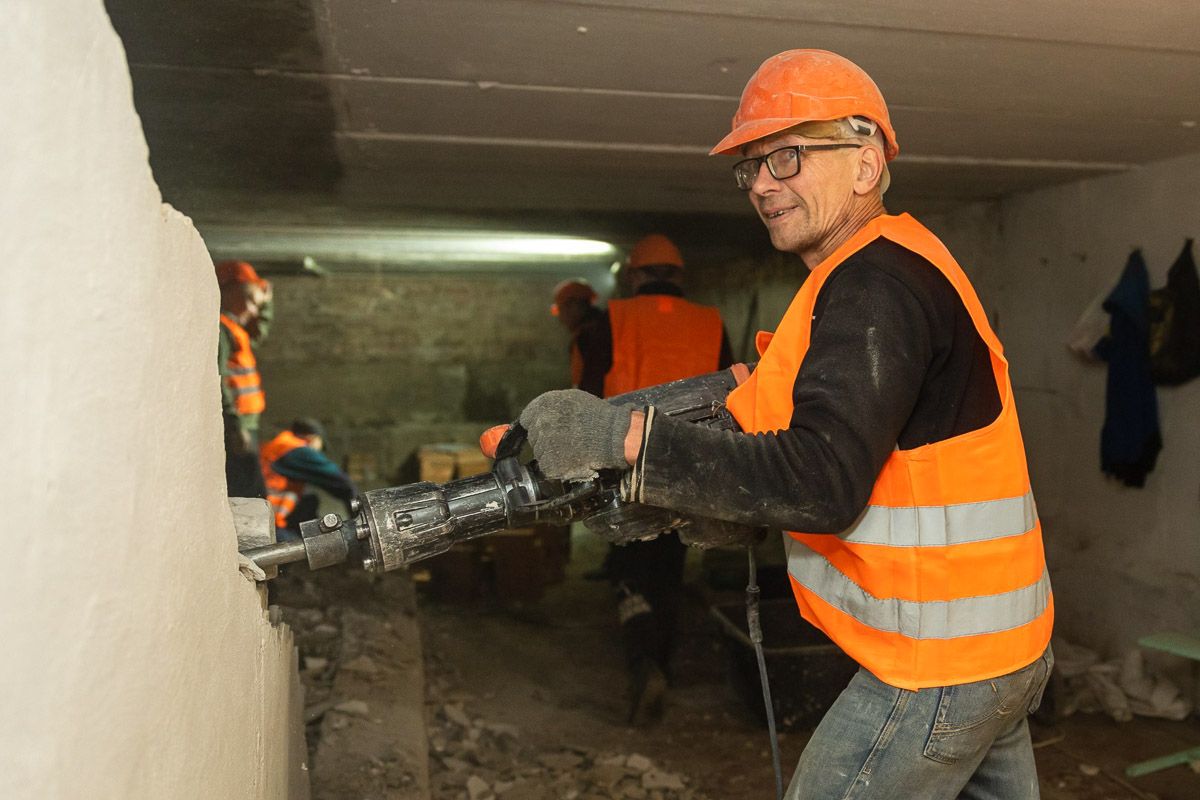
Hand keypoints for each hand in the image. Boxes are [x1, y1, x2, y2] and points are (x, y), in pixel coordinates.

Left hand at [519, 390, 633, 479]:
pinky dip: (558, 467)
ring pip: (540, 454)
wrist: (611, 436)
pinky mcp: (549, 463)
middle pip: (534, 438)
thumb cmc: (597, 416)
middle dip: (546, 440)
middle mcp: (539, 423)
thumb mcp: (572, 399)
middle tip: (566, 440)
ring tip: (572, 449)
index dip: (537, 426)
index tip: (546, 431)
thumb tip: (541, 415)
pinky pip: (547, 467)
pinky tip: (571, 460)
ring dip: (552, 454)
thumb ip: (552, 407)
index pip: (527, 420)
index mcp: (542, 406)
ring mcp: (543, 444)